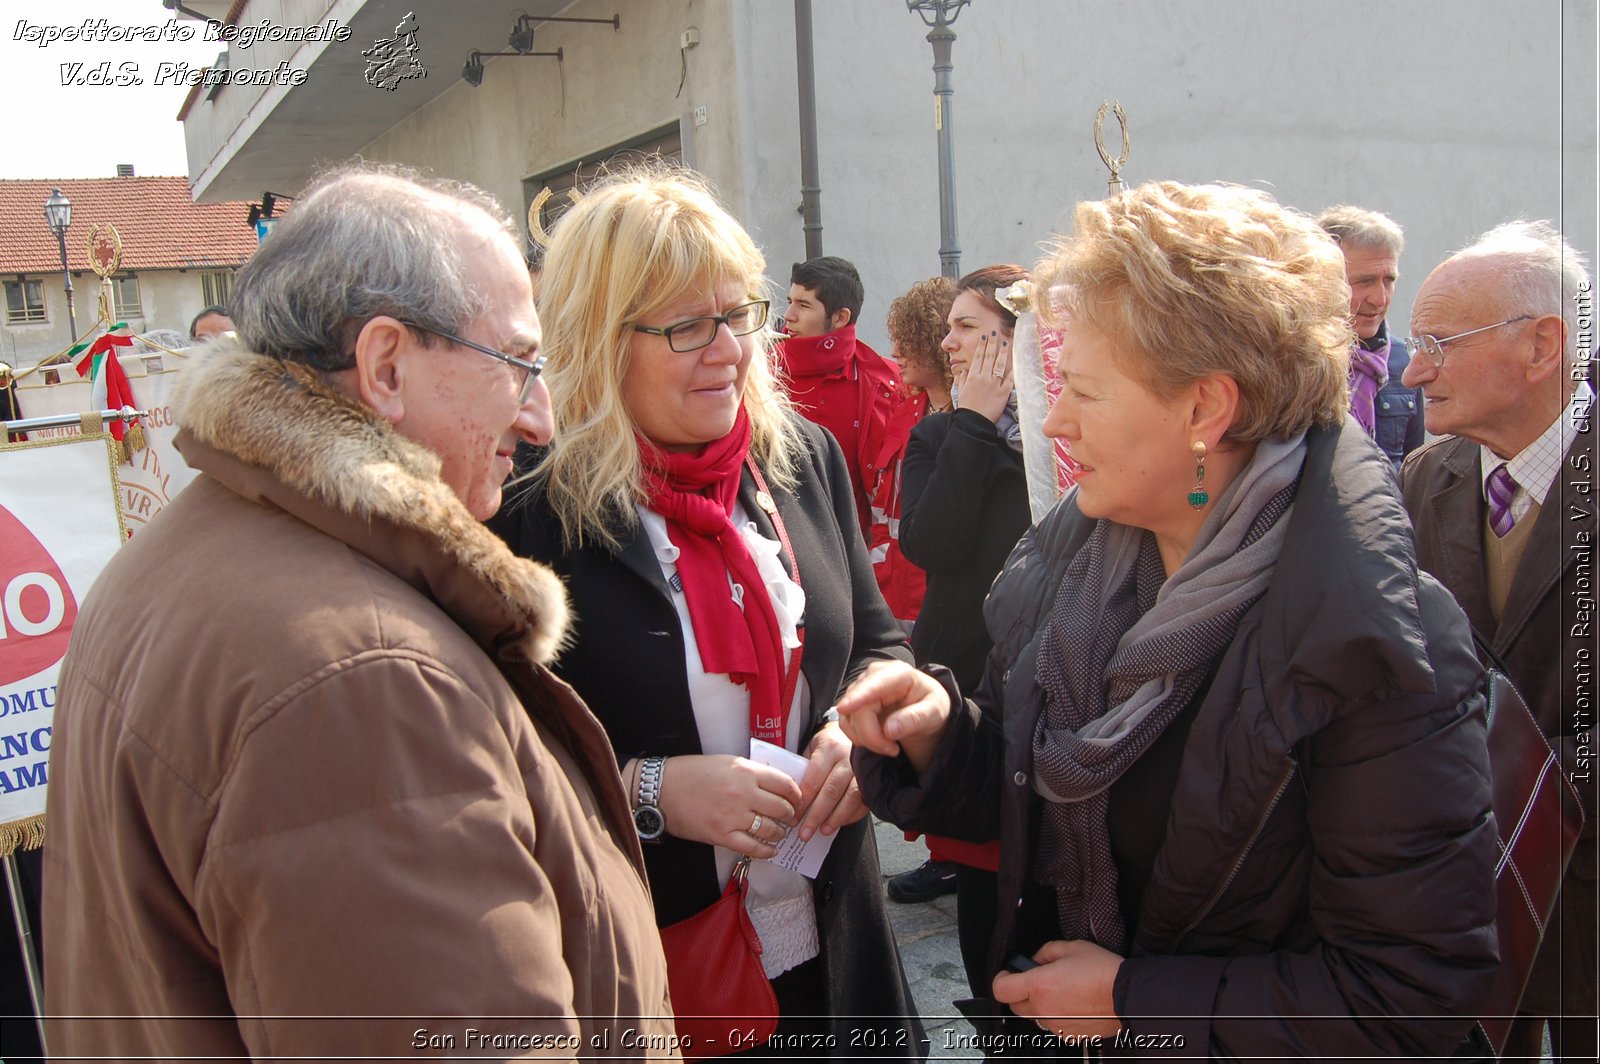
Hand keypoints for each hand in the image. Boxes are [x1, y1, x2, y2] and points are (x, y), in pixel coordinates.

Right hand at [656, 755, 804, 858]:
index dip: (797, 794)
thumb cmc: (691, 773)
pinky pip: (753, 848)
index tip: (798, 800)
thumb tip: (774, 785)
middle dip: (791, 815)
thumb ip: (750, 773)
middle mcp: (743, 793)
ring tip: (779, 833)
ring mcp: (733, 816)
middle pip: (782, 808)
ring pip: (771, 829)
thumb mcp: (726, 762)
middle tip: (790, 818)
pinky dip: (767, 851)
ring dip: (780, 833)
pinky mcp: (721, 835)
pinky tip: (771, 851)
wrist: (662, 789)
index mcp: (745, 771)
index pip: (784, 784)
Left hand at [794, 723, 867, 840]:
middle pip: (831, 791)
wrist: (854, 732)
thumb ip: (802, 770)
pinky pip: (864, 802)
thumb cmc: (826, 746)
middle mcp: (848, 757)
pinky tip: (839, 824)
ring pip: (851, 798)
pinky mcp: (874, 781)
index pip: (813, 779)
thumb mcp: (810, 749)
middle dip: (816, 815)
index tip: (793, 817)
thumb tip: (787, 799)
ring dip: (836, 818)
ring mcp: (864, 769)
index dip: (802, 801)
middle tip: (804, 833)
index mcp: (828, 748)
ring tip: (822, 831)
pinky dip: (851, 816)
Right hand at [832, 661, 951, 772]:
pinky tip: (878, 741)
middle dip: (872, 736)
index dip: (858, 696)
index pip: (874, 684)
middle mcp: (875, 676)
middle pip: (858, 707)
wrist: (924, 709)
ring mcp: (861, 689)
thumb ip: (915, 719)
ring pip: (849, 718)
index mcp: (898, 674)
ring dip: (866, 739)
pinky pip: (846, 724)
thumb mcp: (935, 713)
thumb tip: (889, 730)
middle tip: (893, 751)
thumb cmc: (931, 706)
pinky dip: (860, 738)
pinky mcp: (854, 703)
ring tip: (890, 746)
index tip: (844, 708)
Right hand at [955, 330, 1012, 423]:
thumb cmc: (967, 408)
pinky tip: (1015, 362)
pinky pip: (1009, 379)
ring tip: (1005, 342)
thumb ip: (962, 379)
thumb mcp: (961, 392)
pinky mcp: (1003, 393)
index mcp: (972, 377)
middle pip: (988, 357)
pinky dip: (1012, 371)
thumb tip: (963, 370)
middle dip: (992, 343)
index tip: (984, 337)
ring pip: (999, 365)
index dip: (981, 346)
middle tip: (994, 332)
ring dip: (1003, 352)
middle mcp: (983, 378)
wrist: (973, 422)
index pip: (977, 357)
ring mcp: (994, 385)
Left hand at [990, 940, 1124, 1039]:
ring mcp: (1056, 1025)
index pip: (1001, 989)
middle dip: (1020, 992)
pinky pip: (1052, 1025)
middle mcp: (1044, 1009)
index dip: (1001, 979)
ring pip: (1034, 1016)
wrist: (1127, 995)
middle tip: (1036, 980)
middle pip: (1015, 1005)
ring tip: (1061, 991)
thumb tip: (1036, 960)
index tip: (1008, 974)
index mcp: (1040, 985)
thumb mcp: (1071, 947)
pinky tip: (1072, 1003)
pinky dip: (1056, 1016)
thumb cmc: (1103, 971)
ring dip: (1039, 1005)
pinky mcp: (1068, 1034)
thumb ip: (1045, 952)